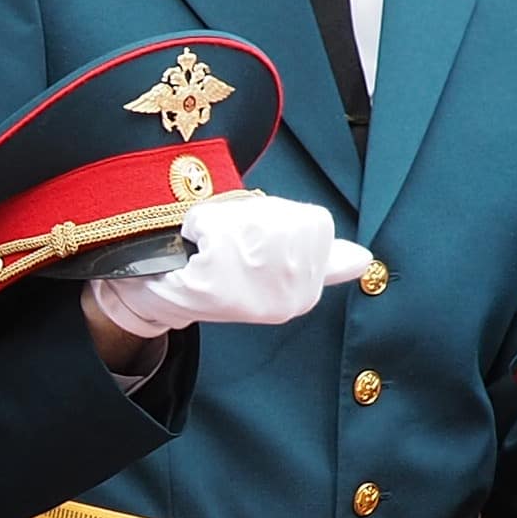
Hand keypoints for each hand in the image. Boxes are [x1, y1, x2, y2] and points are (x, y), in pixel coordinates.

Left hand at [93, 193, 378, 346]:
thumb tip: (363, 260)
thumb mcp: (273, 259)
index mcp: (308, 292)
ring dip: (222, 221)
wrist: (153, 293)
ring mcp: (254, 295)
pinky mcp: (215, 287)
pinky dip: (199, 224)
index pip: (314, 224)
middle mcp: (290, 300)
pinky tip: (193, 249)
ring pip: (249, 219)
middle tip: (225, 244)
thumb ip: (321, 258)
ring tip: (209, 247)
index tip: (252, 244)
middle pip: (282, 218)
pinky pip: (214, 225)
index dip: (275, 221)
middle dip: (249, 219)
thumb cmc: (214, 271)